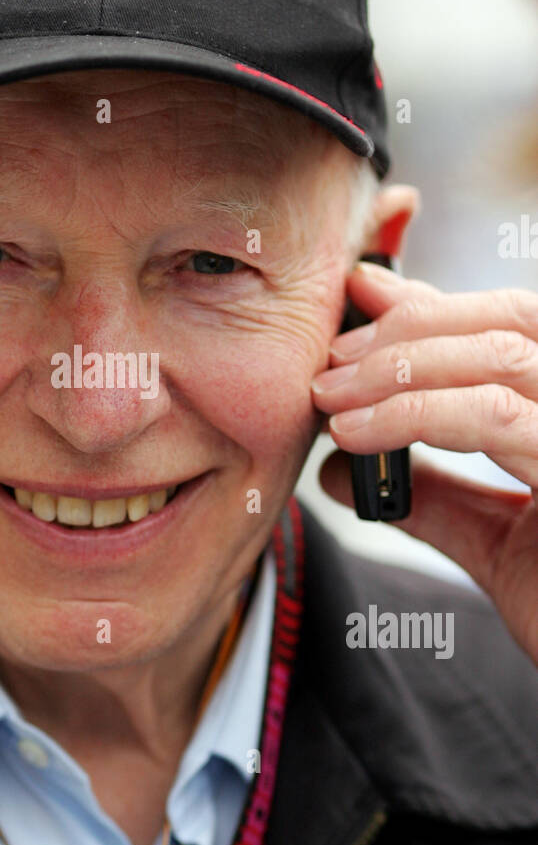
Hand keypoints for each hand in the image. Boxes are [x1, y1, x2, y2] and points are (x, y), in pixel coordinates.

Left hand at [311, 262, 537, 667]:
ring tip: (331, 399)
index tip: (360, 302)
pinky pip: (492, 416)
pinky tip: (357, 435)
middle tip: (332, 363)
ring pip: (498, 357)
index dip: (433, 306)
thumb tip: (341, 471)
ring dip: (398, 369)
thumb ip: (436, 498)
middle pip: (509, 320)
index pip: (514, 323)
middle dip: (408, 330)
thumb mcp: (499, 543)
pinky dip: (412, 415)